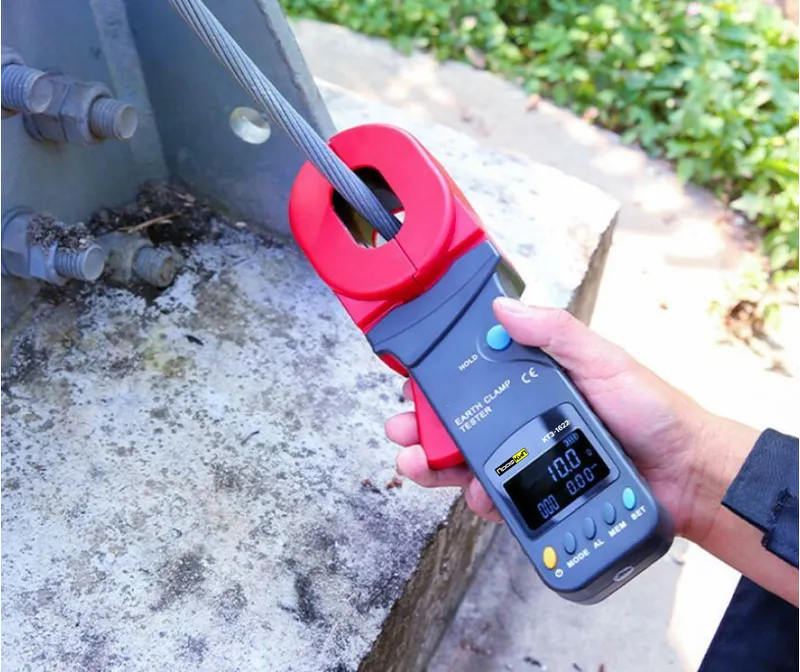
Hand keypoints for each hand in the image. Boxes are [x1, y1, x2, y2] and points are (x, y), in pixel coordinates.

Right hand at [385, 297, 711, 537]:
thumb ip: (557, 333)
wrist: (685, 475)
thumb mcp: (604, 361)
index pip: (476, 376)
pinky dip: (479, 497)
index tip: (413, 382)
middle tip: (403, 430)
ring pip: (470, 461)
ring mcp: (530, 457)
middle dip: (424, 427)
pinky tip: (476, 494)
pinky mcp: (539, 495)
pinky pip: (498, 496)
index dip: (440, 380)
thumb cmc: (651, 411)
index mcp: (534, 381)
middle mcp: (525, 418)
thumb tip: (505, 309)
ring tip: (419, 464)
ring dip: (437, 463)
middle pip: (462, 421)